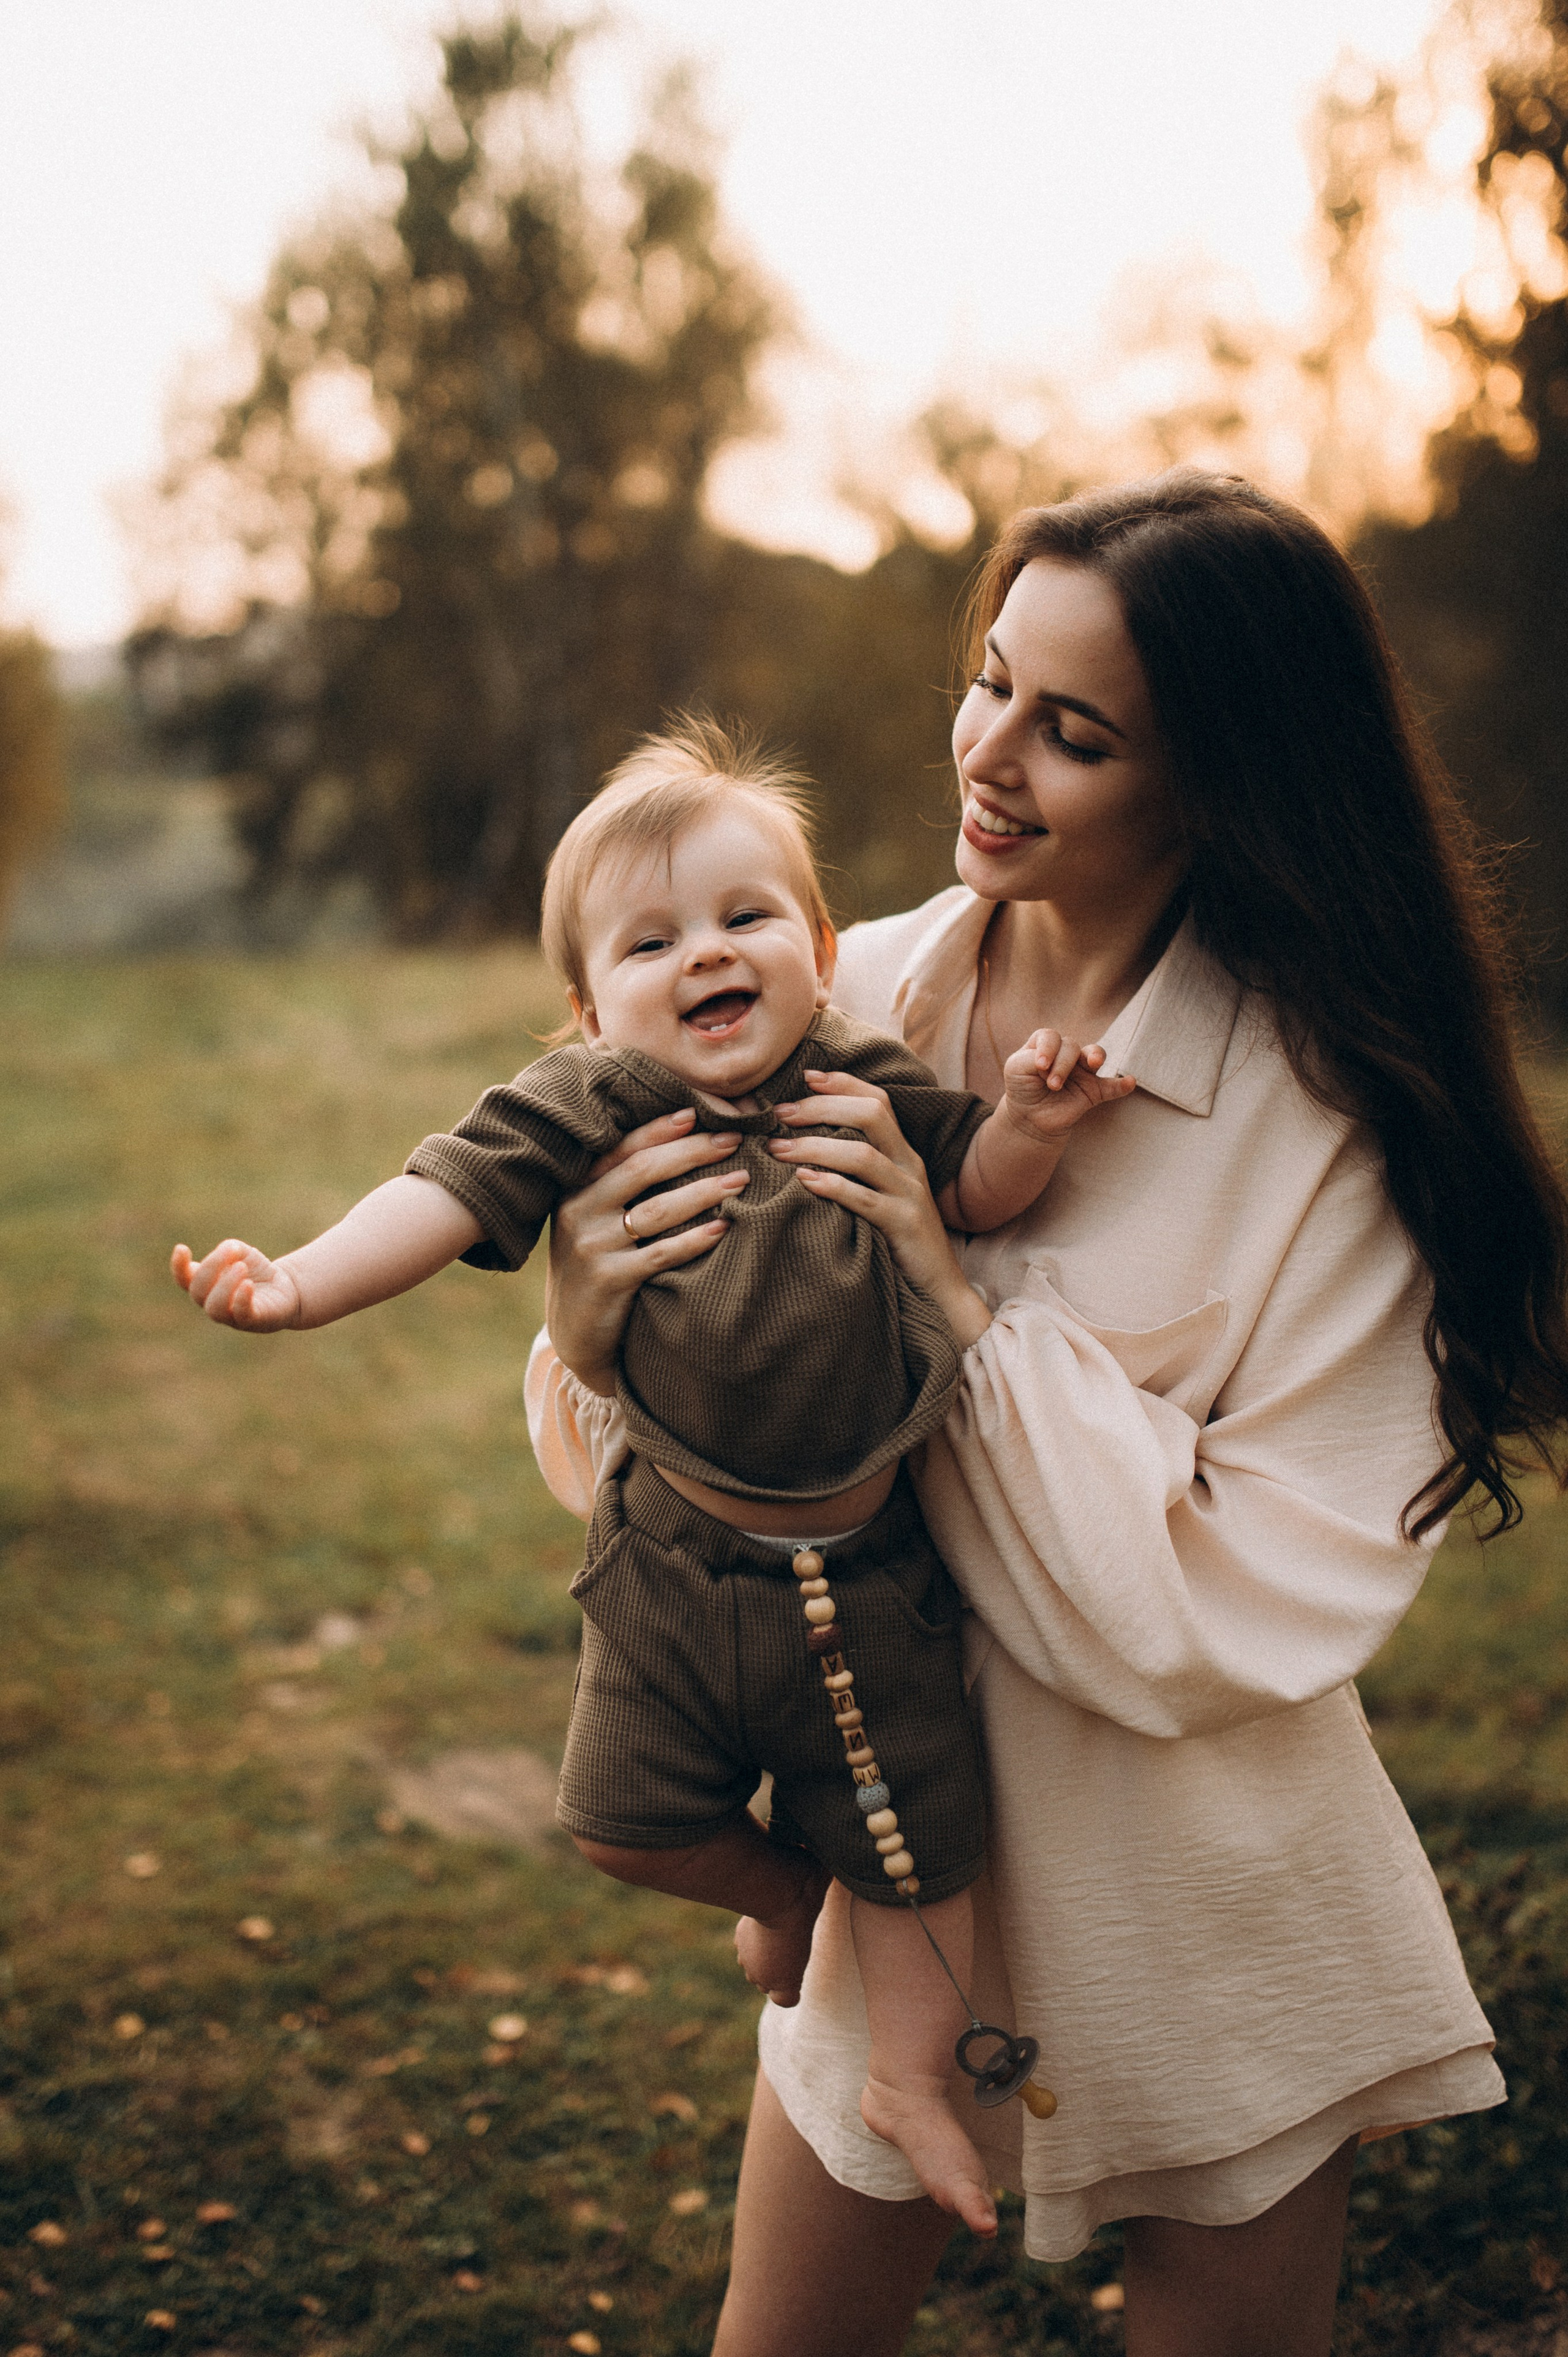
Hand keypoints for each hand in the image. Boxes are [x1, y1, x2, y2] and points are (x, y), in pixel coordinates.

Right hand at [171, 1238, 302, 1331]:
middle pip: (197, 1291)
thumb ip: (230, 1249)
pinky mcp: (252, 1321)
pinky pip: (241, 1315)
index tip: (182, 1247)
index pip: (184, 1279)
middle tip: (231, 1250)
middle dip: (210, 1268)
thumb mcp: (243, 1253)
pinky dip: (241, 1299)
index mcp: (207, 1285)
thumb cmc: (256, 1271)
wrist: (286, 1289)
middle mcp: (213, 1303)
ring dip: (225, 1284)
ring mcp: (231, 1315)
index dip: (178, 1266)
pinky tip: (248, 1284)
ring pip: (214, 1308)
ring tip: (241, 1267)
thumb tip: (227, 1251)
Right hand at [546, 1108, 750, 1394]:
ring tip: (741, 1180)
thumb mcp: (592, 1221)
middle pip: (642, 1170)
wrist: (575, 1333)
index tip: (698, 1114)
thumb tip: (676, 1142)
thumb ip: (617, 1187)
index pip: (621, 1148)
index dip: (660, 1129)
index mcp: (574, 1189)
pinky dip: (696, 1239)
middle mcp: (578, 1212)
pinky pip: (662, 1253)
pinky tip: (723, 1227)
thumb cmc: (595, 1265)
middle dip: (692, 1151)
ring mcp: (591, 1247)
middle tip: (733, 1140)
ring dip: (704, 1191)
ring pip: (657, 1210)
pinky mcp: (610, 1280)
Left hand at [769, 1071, 990, 1347]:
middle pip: (871, 1116)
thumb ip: (856, 1169)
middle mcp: (908, 1167)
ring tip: (779, 1149)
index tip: (805, 1077)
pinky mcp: (904, 1226)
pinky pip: (866, 1200)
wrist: (939, 1289)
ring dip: (817, 1146)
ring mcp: (909, 1195)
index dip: (843, 1083)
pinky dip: (833, 1186)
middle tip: (781, 1114)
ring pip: (864, 1155)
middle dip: (823, 1108)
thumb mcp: (881, 1195)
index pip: (878, 1101)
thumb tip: (805, 1144)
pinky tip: (804, 1182)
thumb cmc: (898, 1240)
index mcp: (903, 1154)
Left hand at [998, 1029, 1134, 1141]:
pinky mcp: (1093, 1091)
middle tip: (1052, 1085)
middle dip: (1062, 1064)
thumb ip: (1031, 1058)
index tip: (1040, 1066)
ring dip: (1095, 1056)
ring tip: (1094, 1062)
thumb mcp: (1015, 1069)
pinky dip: (1121, 1084)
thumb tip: (1053, 1062)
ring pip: (1094, 1054)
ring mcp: (1082, 1071)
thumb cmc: (1022, 1087)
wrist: (1029, 1118)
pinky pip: (1111, 1086)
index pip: (1050, 1036)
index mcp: (1046, 1044)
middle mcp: (1066, 1054)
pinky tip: (1129, 1082)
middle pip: (1071, 1045)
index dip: (1048, 1048)